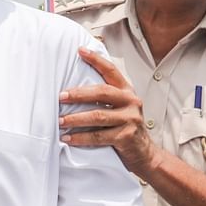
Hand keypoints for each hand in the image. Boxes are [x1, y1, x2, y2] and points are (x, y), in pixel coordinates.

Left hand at [58, 47, 158, 176]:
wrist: (145, 154)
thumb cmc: (125, 129)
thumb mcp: (120, 109)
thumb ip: (105, 99)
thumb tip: (73, 91)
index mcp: (127, 91)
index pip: (111, 71)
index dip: (96, 60)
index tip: (80, 51)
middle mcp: (131, 102)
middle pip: (101, 92)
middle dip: (78, 94)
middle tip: (61, 97)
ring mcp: (130, 119)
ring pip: (97, 116)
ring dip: (75, 118)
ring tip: (60, 120)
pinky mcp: (126, 136)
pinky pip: (98, 136)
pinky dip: (80, 138)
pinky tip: (67, 138)